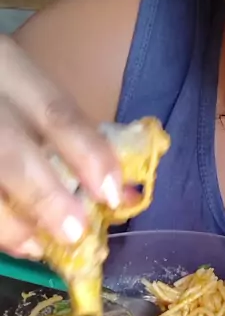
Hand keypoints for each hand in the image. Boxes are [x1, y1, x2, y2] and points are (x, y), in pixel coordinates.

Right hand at [0, 34, 120, 256]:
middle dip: (45, 197)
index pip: (56, 112)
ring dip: (10, 221)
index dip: (89, 155)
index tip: (112, 195)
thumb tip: (122, 193)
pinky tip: (12, 242)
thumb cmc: (3, 93)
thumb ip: (68, 134)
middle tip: (73, 232)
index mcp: (9, 68)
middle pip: (11, 152)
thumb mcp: (27, 91)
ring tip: (35, 247)